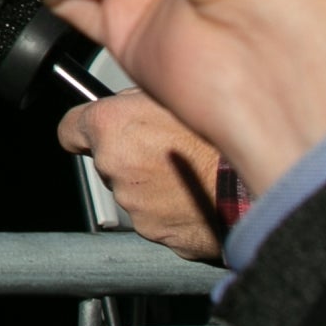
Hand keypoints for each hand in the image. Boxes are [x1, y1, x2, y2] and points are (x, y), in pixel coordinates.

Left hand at [56, 93, 227, 263]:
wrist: (255, 185)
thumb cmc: (220, 135)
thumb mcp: (176, 92)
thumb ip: (140, 99)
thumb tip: (131, 100)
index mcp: (110, 127)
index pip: (70, 129)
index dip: (83, 129)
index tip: (89, 131)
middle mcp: (113, 167)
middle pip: (108, 160)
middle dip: (129, 154)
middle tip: (167, 148)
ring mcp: (133, 204)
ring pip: (133, 190)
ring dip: (152, 182)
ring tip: (190, 171)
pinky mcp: (154, 233)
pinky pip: (156, 216)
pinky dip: (171, 208)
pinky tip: (197, 194)